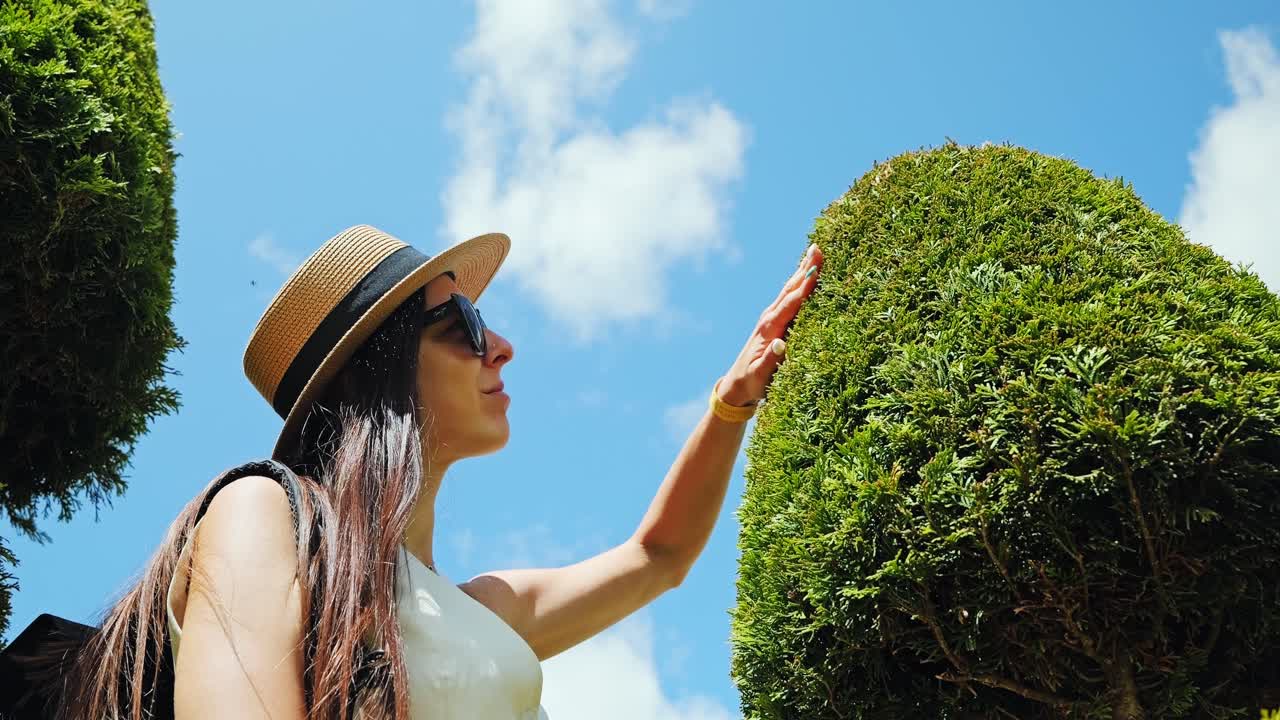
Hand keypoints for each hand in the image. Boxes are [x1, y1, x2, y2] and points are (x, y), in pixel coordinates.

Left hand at [717, 243, 823, 406]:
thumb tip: (780, 344)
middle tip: (817, 248)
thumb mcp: (761, 375)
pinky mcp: (773, 322)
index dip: (804, 287)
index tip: (816, 269)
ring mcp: (770, 318)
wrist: (737, 384)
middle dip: (804, 269)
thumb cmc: (752, 382)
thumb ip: (771, 360)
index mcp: (768, 328)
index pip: (791, 304)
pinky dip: (798, 284)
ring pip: (789, 290)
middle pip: (790, 289)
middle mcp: (769, 318)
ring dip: (802, 272)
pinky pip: (789, 298)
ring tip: (815, 253)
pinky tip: (805, 274)